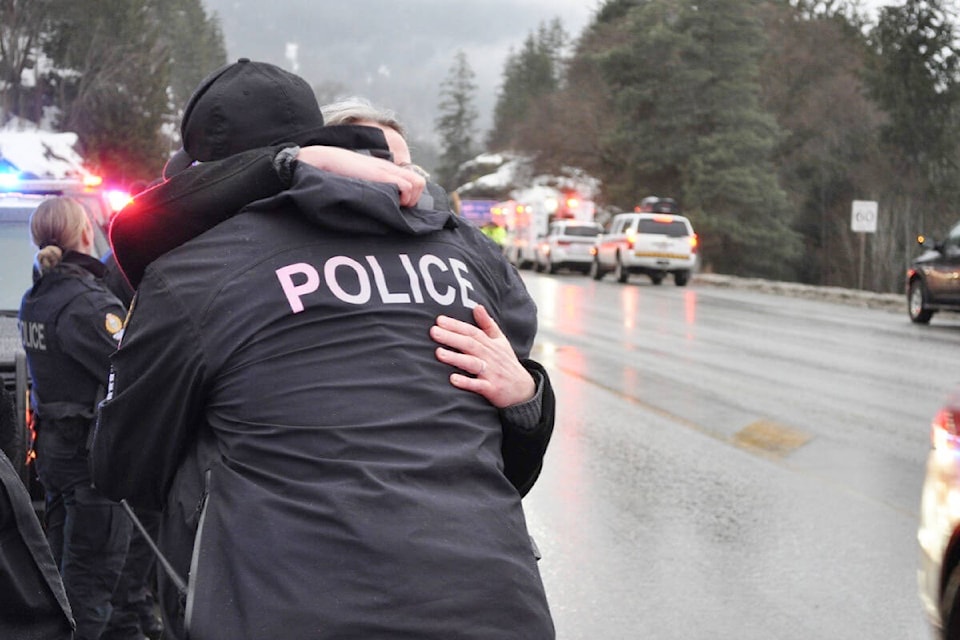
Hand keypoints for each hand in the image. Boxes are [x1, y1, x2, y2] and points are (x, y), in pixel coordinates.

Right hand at [296, 146, 425, 206]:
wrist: (326, 159)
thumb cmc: (339, 173)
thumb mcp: (361, 179)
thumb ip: (373, 186)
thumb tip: (379, 204)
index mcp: (386, 169)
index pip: (414, 180)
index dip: (410, 196)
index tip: (397, 205)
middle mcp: (391, 168)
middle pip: (420, 183)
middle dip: (412, 199)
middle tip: (396, 206)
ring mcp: (387, 170)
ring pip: (418, 184)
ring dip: (408, 199)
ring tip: (392, 203)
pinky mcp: (381, 174)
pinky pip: (407, 186)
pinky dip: (402, 196)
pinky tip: (387, 199)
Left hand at [430, 305, 535, 408]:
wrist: (524, 390)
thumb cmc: (506, 363)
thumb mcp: (501, 341)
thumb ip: (488, 324)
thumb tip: (477, 306)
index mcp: (491, 344)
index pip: (472, 332)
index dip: (456, 325)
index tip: (439, 320)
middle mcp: (490, 357)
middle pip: (470, 344)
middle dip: (451, 337)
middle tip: (433, 332)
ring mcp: (491, 373)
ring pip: (472, 363)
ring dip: (456, 358)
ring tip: (438, 353)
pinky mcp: (492, 389)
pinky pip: (478, 386)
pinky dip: (467, 383)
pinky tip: (453, 379)